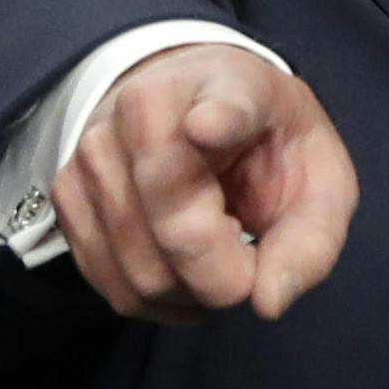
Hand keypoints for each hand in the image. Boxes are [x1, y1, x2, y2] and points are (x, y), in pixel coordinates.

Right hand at [52, 43, 357, 322]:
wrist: (201, 104)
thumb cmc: (268, 143)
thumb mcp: (322, 178)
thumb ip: (311, 238)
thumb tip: (267, 301)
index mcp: (223, 88)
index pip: (218, 110)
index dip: (218, 121)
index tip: (209, 126)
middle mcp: (140, 111)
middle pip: (178, 235)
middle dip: (227, 276)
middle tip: (247, 250)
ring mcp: (93, 153)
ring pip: (142, 274)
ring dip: (192, 292)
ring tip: (216, 250)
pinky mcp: (66, 194)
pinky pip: (114, 286)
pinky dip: (158, 298)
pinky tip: (182, 264)